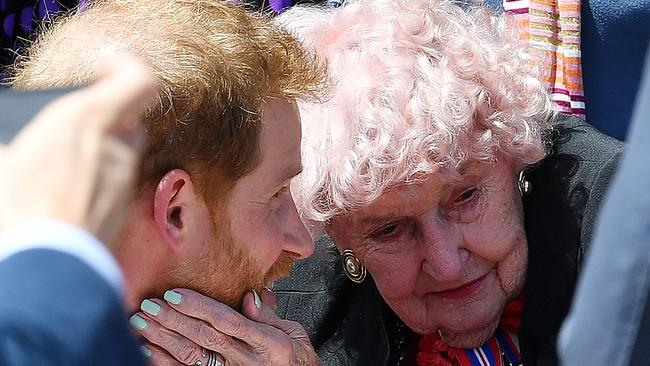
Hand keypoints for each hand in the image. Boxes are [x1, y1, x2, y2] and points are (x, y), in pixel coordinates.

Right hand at [0, 54, 154, 245]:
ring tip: (63, 162)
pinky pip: (117, 186)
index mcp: (87, 121)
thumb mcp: (2, 160)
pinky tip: (70, 193)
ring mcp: (124, 185)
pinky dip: (100, 182)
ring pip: (123, 155)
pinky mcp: (122, 214)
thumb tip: (15, 146)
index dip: (124, 67)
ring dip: (102, 151)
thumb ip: (16, 142)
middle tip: (75, 122)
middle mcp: (116, 150)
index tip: (103, 66)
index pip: (137, 81)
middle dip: (108, 116)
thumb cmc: (17, 210)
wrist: (43, 272)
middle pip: (129, 120)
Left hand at [132, 288, 320, 365]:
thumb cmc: (297, 359)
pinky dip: (166, 363)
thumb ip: (269, 316)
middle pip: (204, 338)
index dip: (199, 307)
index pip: (226, 321)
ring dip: (163, 340)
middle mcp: (248, 361)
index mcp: (268, 343)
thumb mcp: (294, 333)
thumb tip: (247, 296)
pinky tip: (148, 352)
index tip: (175, 293)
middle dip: (173, 320)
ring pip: (192, 357)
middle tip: (148, 304)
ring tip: (141, 323)